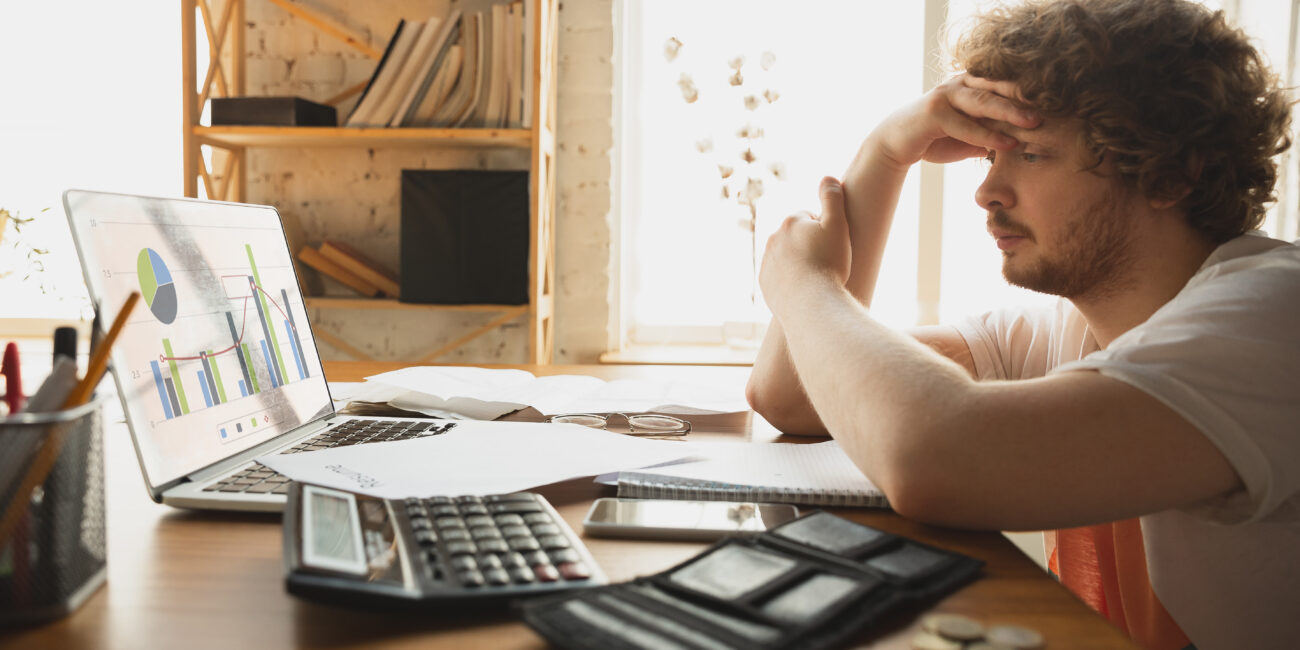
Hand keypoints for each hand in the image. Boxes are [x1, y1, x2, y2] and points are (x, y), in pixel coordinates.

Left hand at [759, 177, 851, 312]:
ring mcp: (767, 262)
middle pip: (796, 237)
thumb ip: (833, 198)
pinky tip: (805, 288)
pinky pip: (779, 276)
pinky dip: (790, 279)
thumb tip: (827, 177)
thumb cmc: (828, 264)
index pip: (809, 219)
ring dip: (799, 262)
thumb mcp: (837, 226)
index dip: (824, 231)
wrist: (810, 303)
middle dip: (809, 245)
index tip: (832, 245)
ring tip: (817, 277)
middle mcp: (773, 239)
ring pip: (787, 257)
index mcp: (790, 222)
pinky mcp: (765, 283)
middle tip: (827, 262)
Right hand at [873, 75, 1041, 169]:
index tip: (1057, 105)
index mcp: (971, 83)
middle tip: (1053, 109)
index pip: (1004, 85)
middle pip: (998, 88)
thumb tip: (1023, 143)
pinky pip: (966, 124)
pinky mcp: (934, 112)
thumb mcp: (970, 136)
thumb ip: (992, 134)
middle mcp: (960, 83)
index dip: (1029, 94)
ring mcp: (946, 95)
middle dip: (1026, 98)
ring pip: (984, 101)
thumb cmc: (935, 138)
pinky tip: (1006, 143)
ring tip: (1034, 123)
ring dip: (1011, 112)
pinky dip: (987, 134)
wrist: (896, 144)